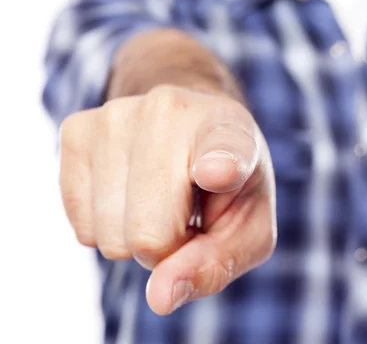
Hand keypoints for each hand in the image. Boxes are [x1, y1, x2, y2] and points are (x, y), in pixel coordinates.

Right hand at [58, 84, 275, 314]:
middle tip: (186, 215)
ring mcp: (117, 115)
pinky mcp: (76, 130)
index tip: (219, 173)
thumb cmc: (229, 186)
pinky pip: (81, 227)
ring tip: (161, 199)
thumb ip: (214, 266)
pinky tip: (131, 192)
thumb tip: (160, 298)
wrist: (192, 127)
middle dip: (166, 247)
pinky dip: (106, 226)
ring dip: (135, 237)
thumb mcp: (247, 230)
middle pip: (148, 233)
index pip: (225, 151)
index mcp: (231, 131)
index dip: (221, 165)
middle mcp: (171, 111)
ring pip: (108, 235)